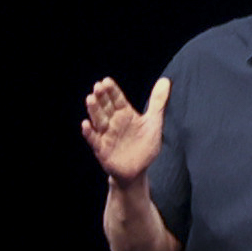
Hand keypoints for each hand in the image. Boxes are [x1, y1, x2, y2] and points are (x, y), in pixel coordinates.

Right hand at [83, 73, 170, 187]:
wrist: (138, 170)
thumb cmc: (144, 145)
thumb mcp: (153, 122)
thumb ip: (158, 102)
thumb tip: (165, 80)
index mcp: (125, 114)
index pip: (117, 99)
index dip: (112, 91)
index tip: (106, 81)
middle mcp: (113, 122)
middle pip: (106, 107)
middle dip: (101, 97)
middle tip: (97, 86)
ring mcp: (107, 135)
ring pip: (98, 120)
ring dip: (94, 111)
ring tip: (90, 99)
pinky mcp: (102, 150)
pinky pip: (94, 140)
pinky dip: (89, 133)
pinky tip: (85, 125)